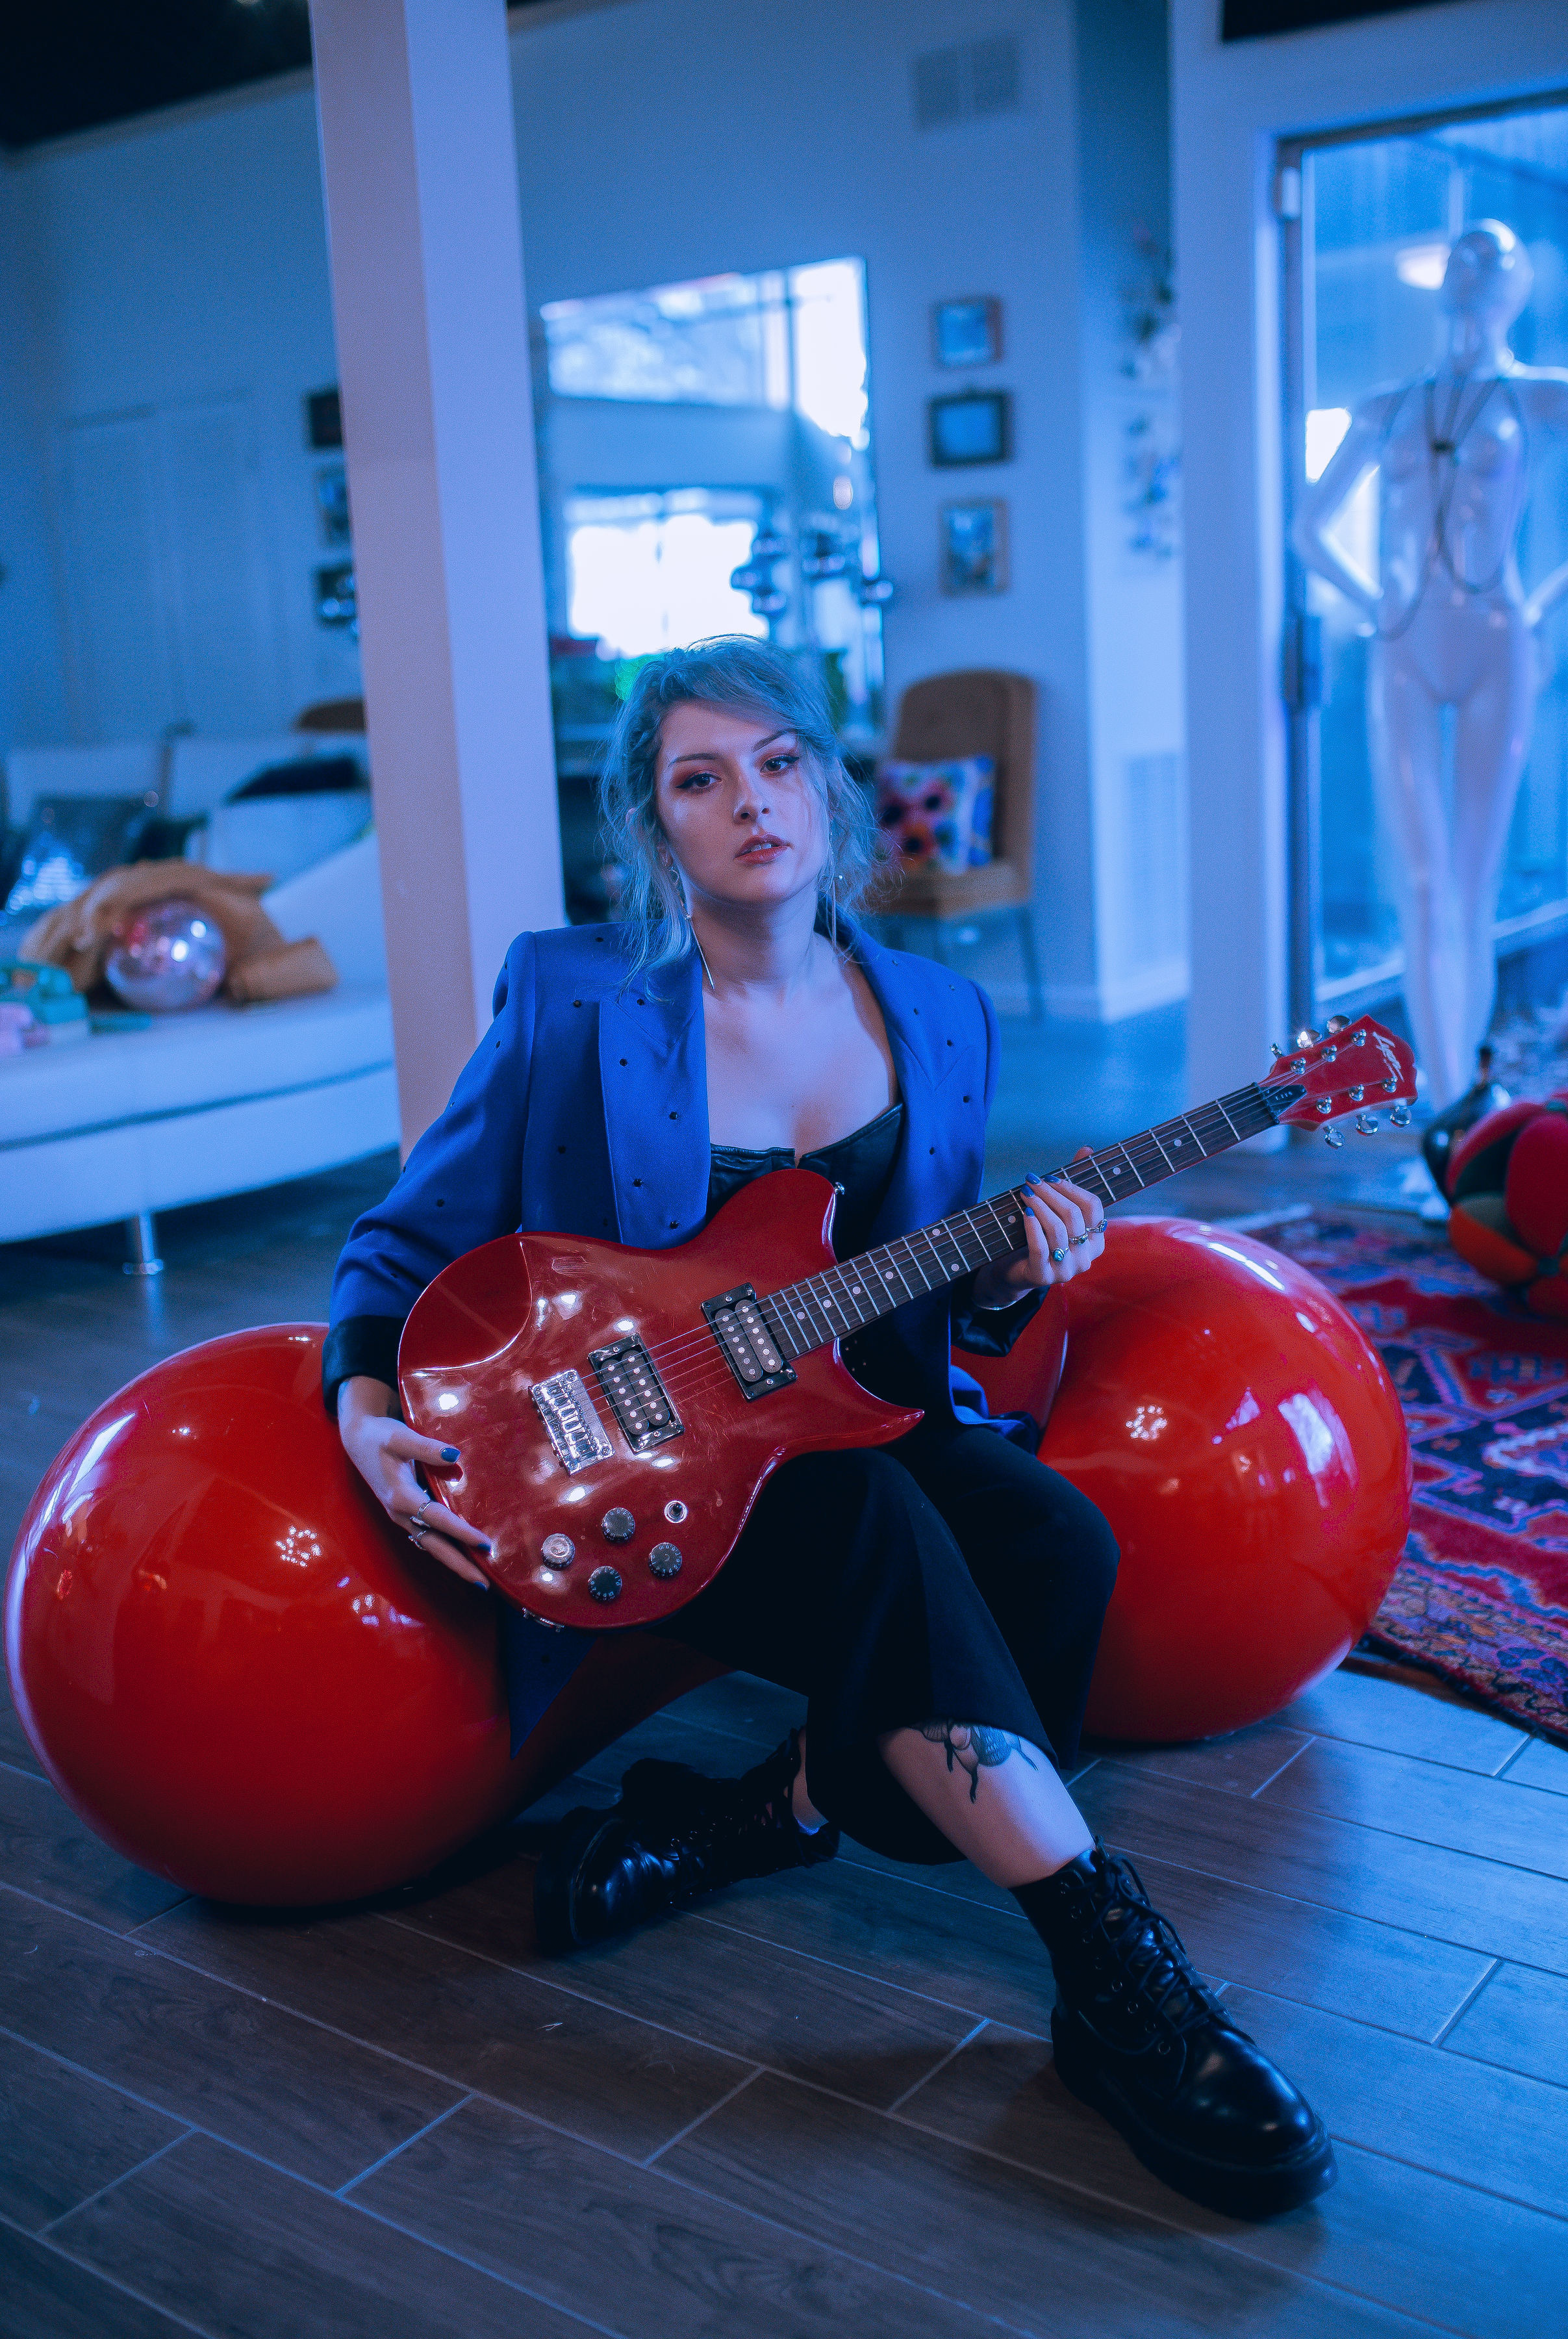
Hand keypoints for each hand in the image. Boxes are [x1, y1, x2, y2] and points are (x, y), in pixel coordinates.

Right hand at [336, 1375, 492, 1586]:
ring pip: (431, 1544)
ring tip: (478, 1576)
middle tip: (484, 1584)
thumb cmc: (381, 1437)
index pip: (438, 1519)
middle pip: (434, 1545)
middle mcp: (401, 1513)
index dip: (462, 1533)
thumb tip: (454, 1454)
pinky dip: (445, 1547)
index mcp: (401, 1497)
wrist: (359, 1440)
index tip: (485, 1544)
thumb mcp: (400, 1437)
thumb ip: (426, 1448)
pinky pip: (427, 1536)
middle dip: (458, 1565)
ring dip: (453, 1560)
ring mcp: (402, 1516)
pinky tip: (461, 1553)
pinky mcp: (405, 1513)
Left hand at [973, 1155, 1105, 1304]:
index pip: (1094, 1207)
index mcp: (1096, 1240)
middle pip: (1074, 1216)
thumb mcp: (1056, 1211)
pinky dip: (1032, 1226)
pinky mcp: (1044, 1277)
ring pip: (1058, 1230)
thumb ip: (1072, 1184)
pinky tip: (1025, 1212)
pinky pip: (1041, 1247)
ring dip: (1040, 1206)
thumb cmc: (1039, 1236)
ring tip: (1025, 1192)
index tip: (1050, 1177)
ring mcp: (1066, 1270)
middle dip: (1051, 1194)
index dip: (1072, 1188)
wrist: (1013, 1271)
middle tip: (1031, 1181)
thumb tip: (1086, 1149)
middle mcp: (1086, 1257)